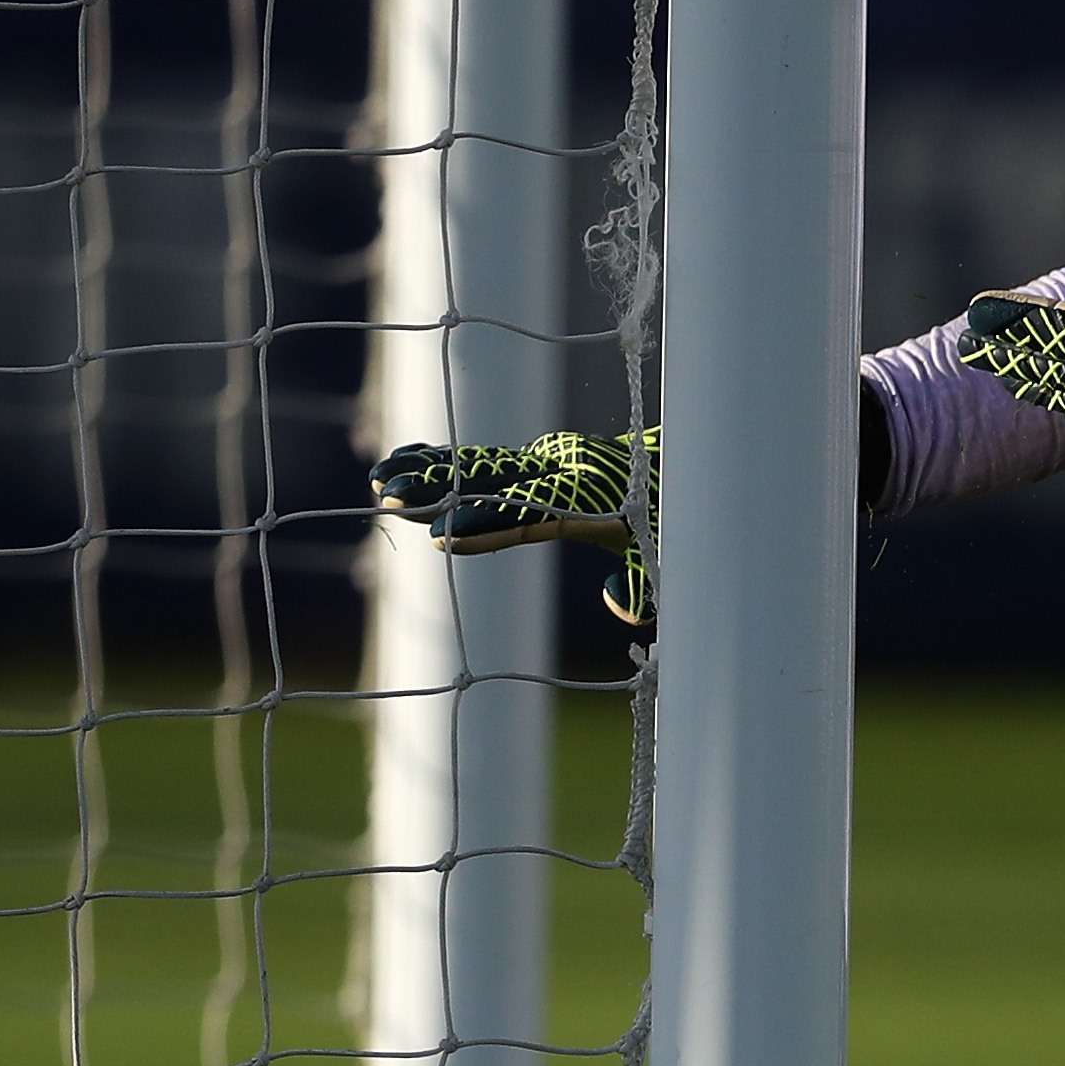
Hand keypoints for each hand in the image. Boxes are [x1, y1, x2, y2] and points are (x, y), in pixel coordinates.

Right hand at [374, 427, 656, 628]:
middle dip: (441, 490)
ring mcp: (547, 460)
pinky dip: (446, 461)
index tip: (445, 535)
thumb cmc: (676, 519)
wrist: (686, 464)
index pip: (531, 513)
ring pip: (479, 466)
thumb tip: (619, 606)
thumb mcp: (668, 555)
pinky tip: (407, 460)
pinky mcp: (538, 459)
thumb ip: (646, 584)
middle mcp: (562, 470)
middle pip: (492, 482)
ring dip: (429, 472)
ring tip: (378, 480)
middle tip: (390, 496)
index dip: (489, 524)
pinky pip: (486, 460)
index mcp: (591, 495)